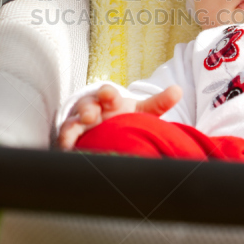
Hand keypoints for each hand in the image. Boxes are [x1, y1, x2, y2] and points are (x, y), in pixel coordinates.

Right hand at [57, 84, 181, 150]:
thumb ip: (158, 103)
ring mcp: (79, 125)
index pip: (107, 94)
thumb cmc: (122, 116)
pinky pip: (64, 142)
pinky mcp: (71, 140)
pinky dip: (64, 146)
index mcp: (110, 101)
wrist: (103, 126)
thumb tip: (179, 90)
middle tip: (90, 115)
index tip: (109, 95)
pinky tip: (66, 152)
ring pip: (72, 124)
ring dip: (71, 129)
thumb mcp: (140, 109)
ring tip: (71, 139)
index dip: (108, 94)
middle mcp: (92, 110)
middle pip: (86, 106)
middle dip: (87, 109)